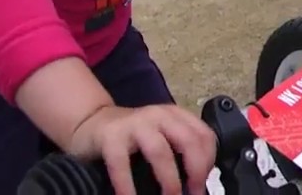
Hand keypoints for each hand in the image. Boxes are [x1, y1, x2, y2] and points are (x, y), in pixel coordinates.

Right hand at [69, 104, 215, 194]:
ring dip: (170, 181)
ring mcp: (135, 125)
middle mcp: (159, 116)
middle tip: (194, 194)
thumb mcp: (162, 135)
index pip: (205, 136)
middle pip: (189, 141)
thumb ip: (180, 150)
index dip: (209, 162)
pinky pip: (122, 165)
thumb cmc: (132, 137)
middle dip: (196, 171)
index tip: (204, 184)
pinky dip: (128, 187)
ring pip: (160, 152)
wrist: (92, 124)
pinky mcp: (111, 137)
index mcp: (176, 115)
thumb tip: (199, 183)